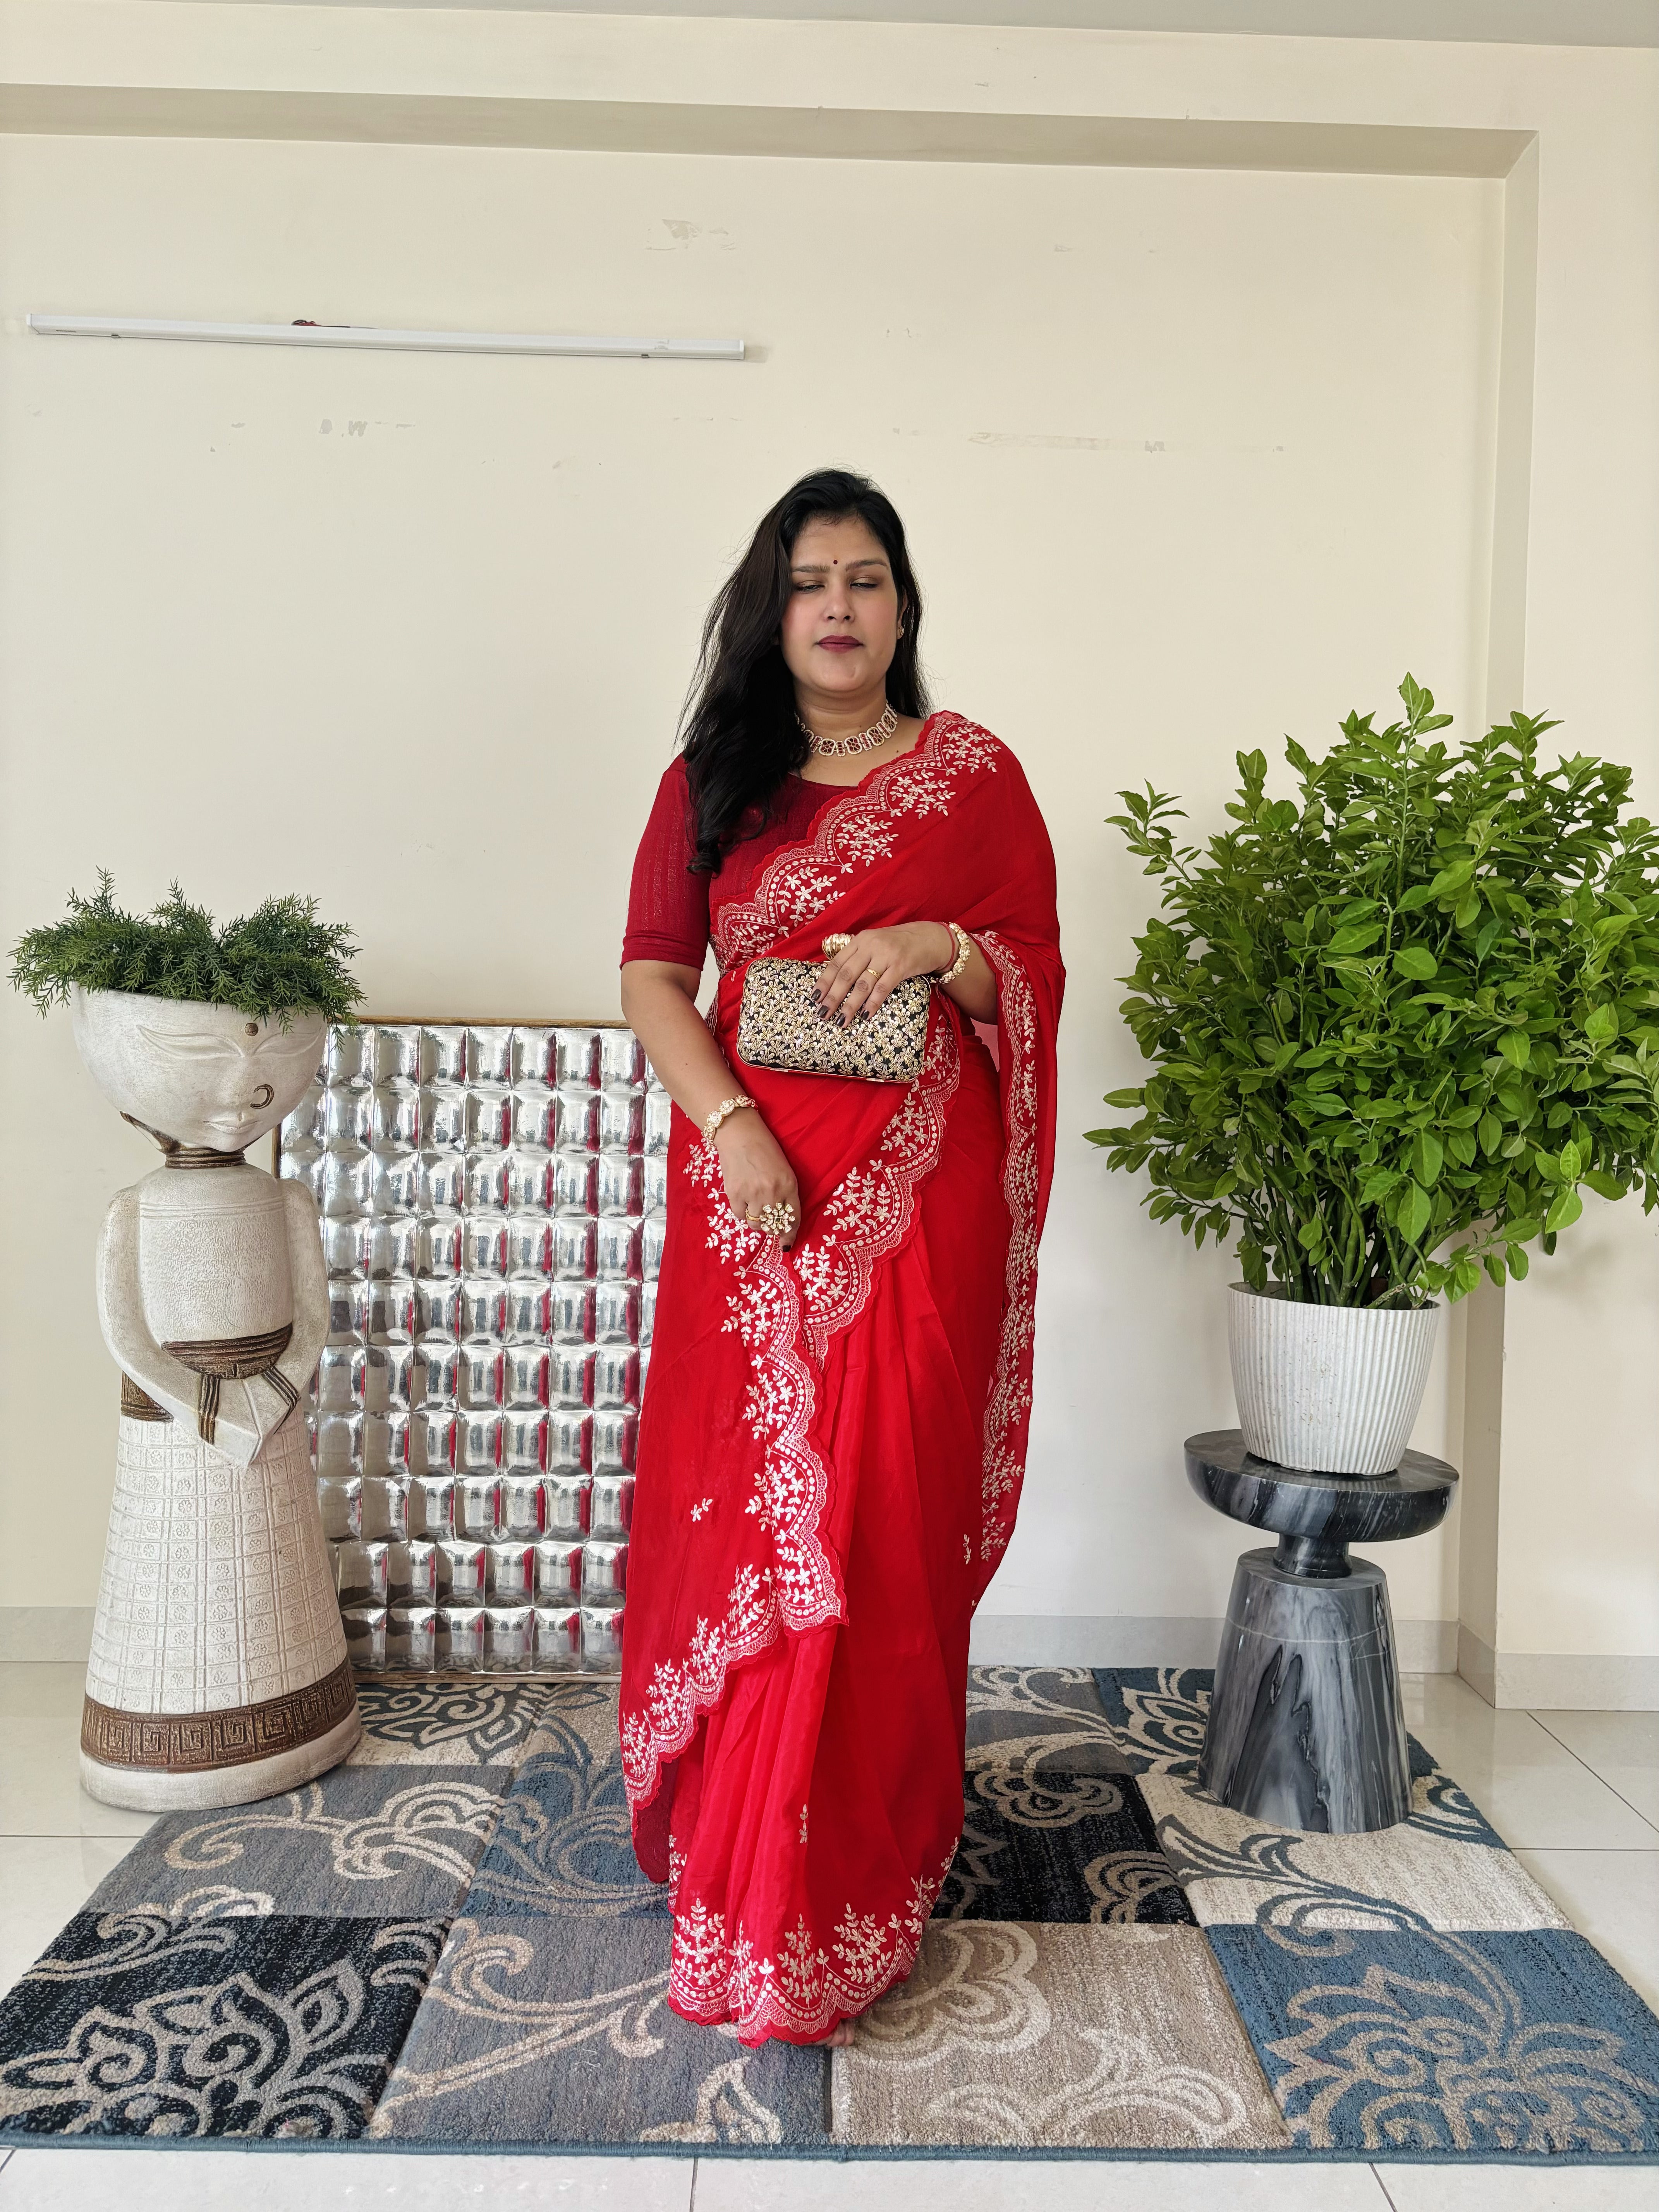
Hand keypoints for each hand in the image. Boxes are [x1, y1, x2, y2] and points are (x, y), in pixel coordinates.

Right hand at [714, 1108, 803, 1248]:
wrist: (739, 1134)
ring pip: (756, 1224)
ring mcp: (753, 1194)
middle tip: (768, 1222)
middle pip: (774, 1225)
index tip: (787, 1244)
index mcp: (789, 1185)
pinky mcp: (735, 1194)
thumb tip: (781, 1220)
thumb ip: (785, 1194)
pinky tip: (743, 1200)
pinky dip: (742, 1212)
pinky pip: (740, 1215)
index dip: (790, 1235)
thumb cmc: (764, 1149)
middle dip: (772, 1228)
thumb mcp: (784, 1170)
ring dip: (757, 1221)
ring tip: (755, 1208)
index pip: (793, 1219)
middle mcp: (773, 1192)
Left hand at [816, 924, 953, 1025]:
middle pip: (846, 975)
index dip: (824, 982)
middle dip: (832, 997)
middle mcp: (871, 946)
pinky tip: (865, 1015)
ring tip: (841, 1020)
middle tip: (822, 1014)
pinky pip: (883, 987)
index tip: (814, 998)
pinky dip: (873, 1002)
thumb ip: (858, 957)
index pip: (836, 963)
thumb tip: (836, 980)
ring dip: (850, 1004)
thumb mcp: (875, 944)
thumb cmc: (899, 945)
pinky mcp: (901, 966)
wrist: (929, 939)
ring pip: (863, 984)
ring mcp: (886, 956)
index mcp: (860, 941)